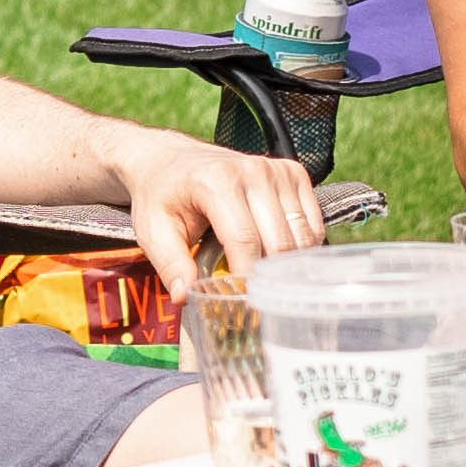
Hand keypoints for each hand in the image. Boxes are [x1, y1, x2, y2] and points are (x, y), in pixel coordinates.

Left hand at [99, 120, 323, 296]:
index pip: (245, 241)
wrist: (172, 160)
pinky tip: (279, 257)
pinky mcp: (293, 173)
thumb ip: (170, 265)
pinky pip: (312, 223)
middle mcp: (253, 171)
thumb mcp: (153, 231)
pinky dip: (302, 247)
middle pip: (279, 241)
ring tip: (267, 280)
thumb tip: (186, 297)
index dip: (248, 279)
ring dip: (288, 264)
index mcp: (217, 182)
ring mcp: (277, 171)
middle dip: (270, 278)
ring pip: (301, 235)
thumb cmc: (162, 196)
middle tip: (256, 299)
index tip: (244, 306)